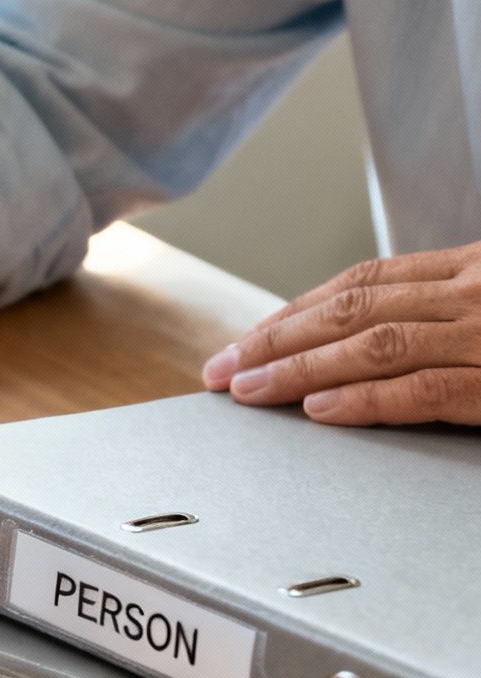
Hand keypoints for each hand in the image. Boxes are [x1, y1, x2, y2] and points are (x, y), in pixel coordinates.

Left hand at [203, 242, 480, 424]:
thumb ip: (440, 310)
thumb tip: (358, 336)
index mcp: (472, 268)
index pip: (364, 282)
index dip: (296, 312)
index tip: (247, 339)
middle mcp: (475, 292)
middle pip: (353, 310)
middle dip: (276, 341)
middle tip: (222, 368)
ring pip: (375, 345)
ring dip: (301, 369)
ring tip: (249, 390)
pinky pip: (424, 388)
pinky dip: (365, 397)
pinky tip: (318, 409)